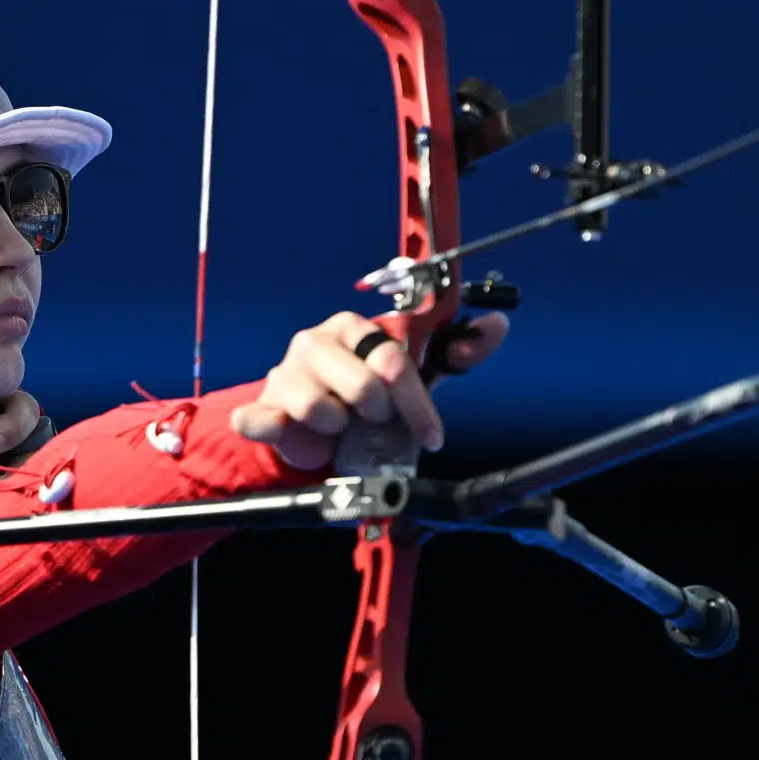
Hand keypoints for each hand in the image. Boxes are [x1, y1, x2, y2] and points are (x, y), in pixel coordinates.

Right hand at [229, 311, 509, 469]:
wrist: (306, 426)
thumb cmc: (362, 395)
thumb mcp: (410, 375)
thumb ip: (455, 351)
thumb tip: (498, 325)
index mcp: (354, 327)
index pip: (392, 360)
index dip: (415, 402)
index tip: (430, 435)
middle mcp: (316, 341)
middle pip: (363, 387)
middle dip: (376, 415)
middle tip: (372, 420)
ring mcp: (285, 372)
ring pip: (321, 410)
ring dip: (337, 429)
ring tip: (336, 426)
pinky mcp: (261, 405)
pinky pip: (261, 419)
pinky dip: (272, 428)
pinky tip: (282, 429)